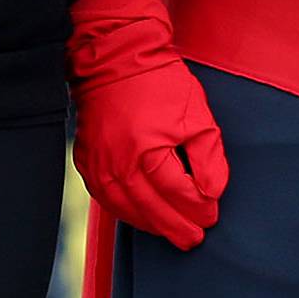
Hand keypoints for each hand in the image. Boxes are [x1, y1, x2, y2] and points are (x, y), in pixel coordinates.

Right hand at [67, 0, 228, 249]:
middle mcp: (119, 163)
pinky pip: (104, 197)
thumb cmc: (160, 82)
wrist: (116, 58)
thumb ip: (208, 158)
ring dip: (150, 225)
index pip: (179, 195)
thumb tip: (212, 193)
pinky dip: (124, 211)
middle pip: (152, 209)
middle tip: (193, 239)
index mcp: (149, 151)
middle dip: (176, 227)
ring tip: (170, 232)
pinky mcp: (86, 160)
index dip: (198, 209)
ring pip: (125, 209)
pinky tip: (139, 216)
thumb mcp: (197, 115)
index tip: (211, 216)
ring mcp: (99, 163)